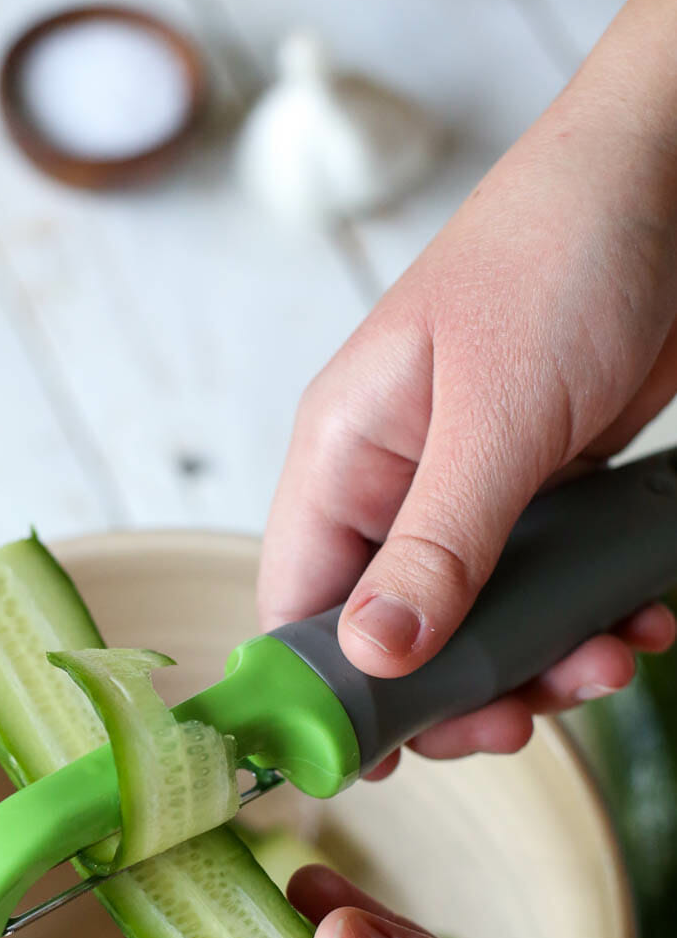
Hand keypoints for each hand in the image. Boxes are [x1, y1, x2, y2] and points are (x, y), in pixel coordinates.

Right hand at [259, 9, 676, 775]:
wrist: (671, 176)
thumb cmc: (559, 259)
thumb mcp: (495, 415)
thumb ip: (436, 544)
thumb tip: (374, 658)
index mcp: (344, 460)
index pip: (298, 604)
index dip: (325, 694)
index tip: (385, 761)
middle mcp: (395, 489)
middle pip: (391, 639)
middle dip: (460, 692)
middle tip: (525, 717)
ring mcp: (471, 499)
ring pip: (478, 630)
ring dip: (545, 663)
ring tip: (610, 658)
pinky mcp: (542, 499)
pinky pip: (548, 594)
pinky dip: (591, 622)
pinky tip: (638, 618)